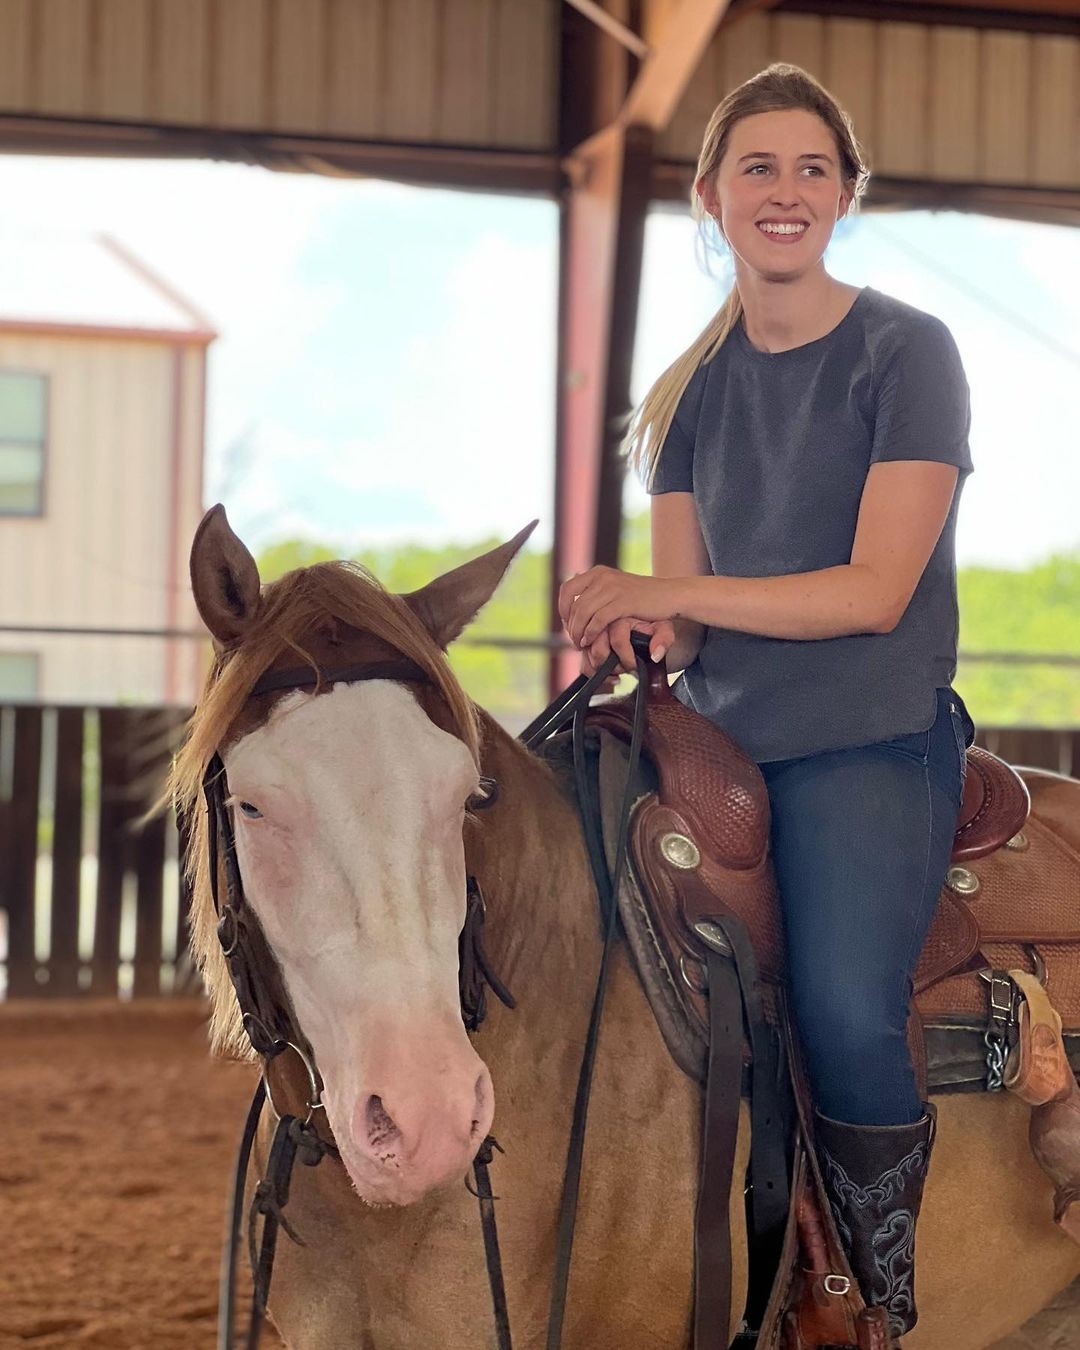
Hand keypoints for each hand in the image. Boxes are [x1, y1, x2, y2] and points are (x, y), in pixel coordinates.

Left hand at [558, 566, 674, 648]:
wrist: (671, 595)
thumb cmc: (643, 598)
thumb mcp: (616, 590)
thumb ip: (597, 595)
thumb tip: (575, 609)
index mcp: (598, 573)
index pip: (567, 590)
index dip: (562, 610)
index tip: (568, 626)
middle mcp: (602, 577)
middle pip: (573, 605)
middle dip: (570, 626)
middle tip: (575, 641)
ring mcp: (613, 588)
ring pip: (582, 613)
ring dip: (578, 632)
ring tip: (581, 644)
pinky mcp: (624, 602)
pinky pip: (598, 619)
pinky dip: (591, 633)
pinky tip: (590, 641)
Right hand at [581, 618, 675, 684]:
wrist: (642, 613)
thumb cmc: (651, 621)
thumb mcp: (663, 627)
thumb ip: (664, 639)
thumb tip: (655, 655)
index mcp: (621, 613)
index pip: (618, 640)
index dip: (627, 659)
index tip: (635, 666)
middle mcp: (603, 619)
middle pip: (598, 649)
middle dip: (612, 665)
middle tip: (624, 669)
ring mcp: (592, 629)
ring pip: (587, 655)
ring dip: (601, 669)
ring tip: (617, 670)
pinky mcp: (585, 638)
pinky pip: (582, 657)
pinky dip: (591, 669)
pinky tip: (606, 673)